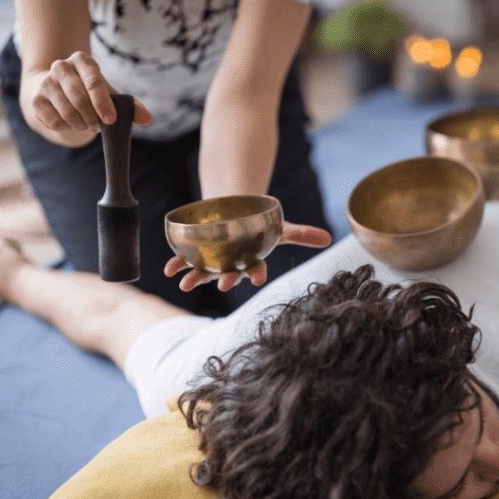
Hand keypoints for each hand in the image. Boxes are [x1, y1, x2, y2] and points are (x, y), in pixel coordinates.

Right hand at [22, 51, 151, 138]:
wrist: (56, 93)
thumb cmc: (91, 94)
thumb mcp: (111, 96)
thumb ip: (132, 106)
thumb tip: (148, 119)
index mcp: (83, 61)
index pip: (94, 82)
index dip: (103, 103)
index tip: (111, 120)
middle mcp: (61, 67)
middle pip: (79, 98)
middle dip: (93, 118)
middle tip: (99, 126)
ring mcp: (45, 82)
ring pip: (66, 112)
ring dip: (81, 125)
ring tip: (86, 124)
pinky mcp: (35, 99)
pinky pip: (54, 122)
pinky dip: (66, 128)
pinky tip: (69, 123)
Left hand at [164, 222, 332, 291]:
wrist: (233, 213)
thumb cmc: (258, 226)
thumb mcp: (279, 228)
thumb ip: (301, 234)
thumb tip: (329, 238)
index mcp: (251, 261)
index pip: (256, 270)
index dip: (257, 274)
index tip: (258, 278)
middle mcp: (231, 265)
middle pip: (229, 274)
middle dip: (226, 279)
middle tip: (225, 285)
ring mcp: (212, 261)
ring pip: (204, 272)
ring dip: (195, 278)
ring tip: (186, 284)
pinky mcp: (195, 253)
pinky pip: (184, 262)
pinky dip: (176, 265)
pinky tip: (169, 270)